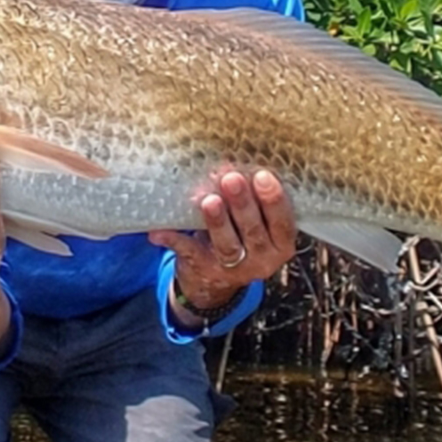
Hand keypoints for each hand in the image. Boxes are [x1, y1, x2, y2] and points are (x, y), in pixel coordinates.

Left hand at [149, 169, 296, 329]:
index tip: (263, 176)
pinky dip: (173, 240)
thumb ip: (255, 199)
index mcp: (280, 245)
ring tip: (209, 201)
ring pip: (226, 245)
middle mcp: (262, 260)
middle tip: (231, 179)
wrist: (217, 279)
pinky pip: (189, 252)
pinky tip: (159, 231)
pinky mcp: (204, 269)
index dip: (274, 202)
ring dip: (218, 222)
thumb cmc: (243, 234)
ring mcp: (234, 269)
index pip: (283, 224)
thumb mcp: (259, 221)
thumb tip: (233, 162)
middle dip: (242, 205)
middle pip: (253, 233)